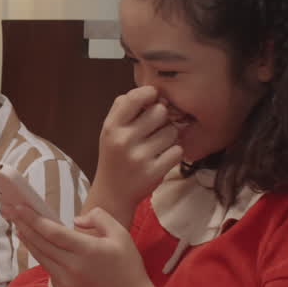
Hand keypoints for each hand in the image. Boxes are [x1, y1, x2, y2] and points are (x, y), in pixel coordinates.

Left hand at [7, 203, 158, 286]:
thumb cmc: (127, 265)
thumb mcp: (120, 234)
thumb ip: (99, 218)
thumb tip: (74, 221)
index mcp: (86, 251)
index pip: (53, 232)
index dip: (33, 219)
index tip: (19, 206)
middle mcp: (72, 267)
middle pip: (40, 243)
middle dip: (23, 225)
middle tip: (9, 210)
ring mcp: (65, 282)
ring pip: (40, 256)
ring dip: (27, 240)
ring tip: (17, 225)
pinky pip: (48, 269)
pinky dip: (41, 255)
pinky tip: (35, 244)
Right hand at [91, 86, 183, 221]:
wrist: (112, 194)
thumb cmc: (114, 157)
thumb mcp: (109, 131)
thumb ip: (125, 109)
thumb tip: (152, 92)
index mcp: (111, 127)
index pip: (135, 97)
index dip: (149, 94)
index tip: (152, 99)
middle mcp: (123, 140)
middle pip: (160, 111)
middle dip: (162, 118)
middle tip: (154, 129)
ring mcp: (139, 157)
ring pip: (171, 131)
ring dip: (169, 137)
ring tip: (157, 146)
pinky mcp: (154, 172)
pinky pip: (177, 151)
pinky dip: (174, 153)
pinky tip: (162, 158)